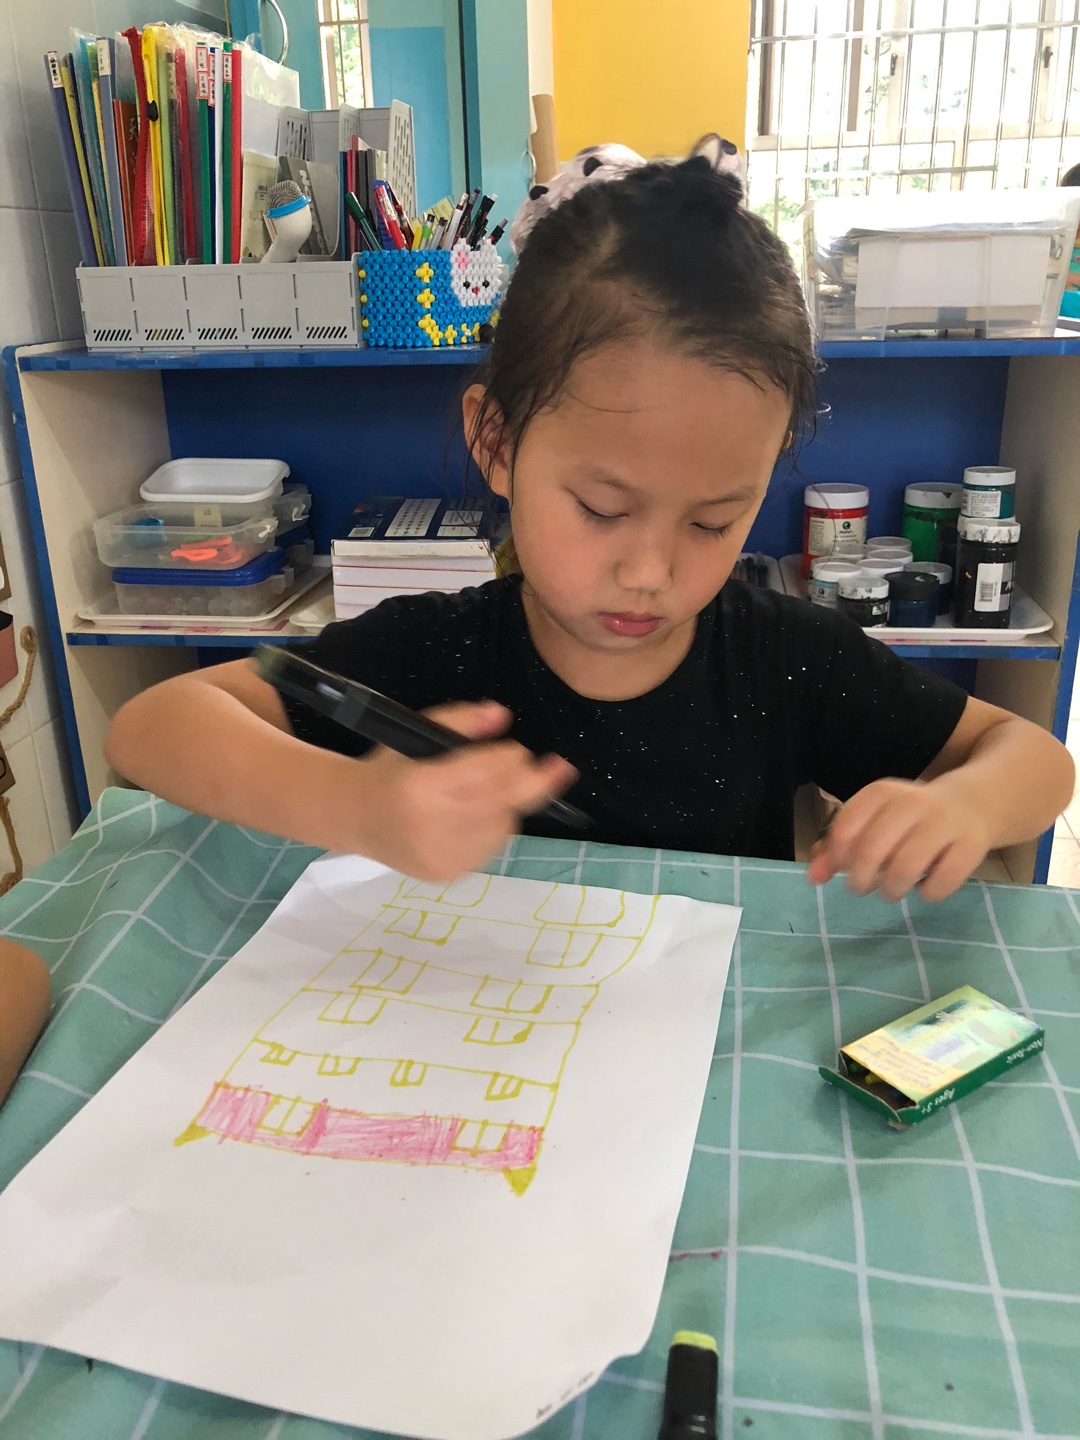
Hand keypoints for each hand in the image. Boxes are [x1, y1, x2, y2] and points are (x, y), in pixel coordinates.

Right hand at [344, 701, 576, 881]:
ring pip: (504, 826)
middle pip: (503, 800)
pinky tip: (484, 814)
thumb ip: (461, 720)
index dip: (512, 757)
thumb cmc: (392, 770)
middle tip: (554, 767)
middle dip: (530, 780)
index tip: (520, 749)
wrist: (356, 818)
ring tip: (499, 790)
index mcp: (420, 786)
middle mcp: (430, 826)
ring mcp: (440, 855)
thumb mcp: (418, 733)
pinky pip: (491, 847)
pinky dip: (496, 827)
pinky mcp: (447, 874)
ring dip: (512, 804)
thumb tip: (501, 716)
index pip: (486, 770)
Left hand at [805, 777, 993, 902]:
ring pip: (905, 869)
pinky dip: (928, 893)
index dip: (837, 857)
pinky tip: (927, 886)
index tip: (844, 867)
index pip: (845, 828)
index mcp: (882, 793)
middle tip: (863, 887)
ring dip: (891, 890)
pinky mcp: (971, 847)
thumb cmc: (911, 819)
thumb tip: (812, 877)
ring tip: (892, 890)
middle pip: (871, 851)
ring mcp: (944, 824)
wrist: (976, 803)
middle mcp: (912, 803)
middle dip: (860, 880)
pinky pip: (940, 883)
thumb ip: (838, 847)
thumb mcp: (873, 822)